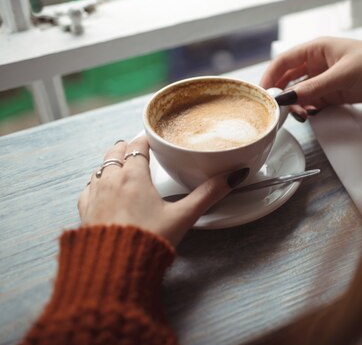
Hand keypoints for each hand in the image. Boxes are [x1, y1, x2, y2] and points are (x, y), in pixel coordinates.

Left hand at [77, 136, 248, 245]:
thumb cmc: (148, 240)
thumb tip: (233, 176)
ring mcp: (94, 196)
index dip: (145, 139)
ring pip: (100, 169)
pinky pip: (88, 190)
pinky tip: (100, 190)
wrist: (115, 268)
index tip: (151, 137)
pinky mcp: (85, 213)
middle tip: (135, 146)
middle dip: (125, 147)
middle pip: (114, 152)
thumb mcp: (183, 216)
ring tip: (119, 165)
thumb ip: (208, 194)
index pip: (137, 146)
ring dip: (110, 164)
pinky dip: (96, 184)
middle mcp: (110, 181)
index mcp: (134, 176)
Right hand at [260, 37, 361, 120]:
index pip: (283, 61)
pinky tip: (310, 113)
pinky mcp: (331, 93)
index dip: (269, 75)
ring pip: (299, 93)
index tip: (262, 92)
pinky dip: (307, 109)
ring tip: (299, 114)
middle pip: (288, 79)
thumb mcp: (342, 74)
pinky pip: (311, 102)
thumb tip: (289, 97)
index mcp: (315, 49)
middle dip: (281, 94)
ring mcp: (322, 79)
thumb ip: (314, 87)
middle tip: (276, 109)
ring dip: (295, 104)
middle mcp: (315, 63)